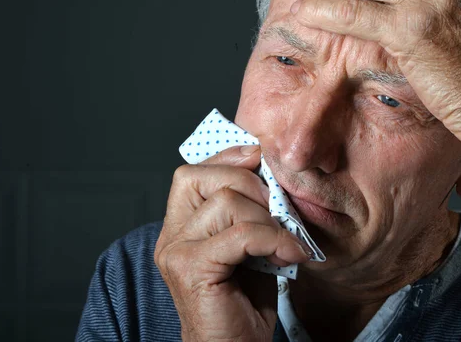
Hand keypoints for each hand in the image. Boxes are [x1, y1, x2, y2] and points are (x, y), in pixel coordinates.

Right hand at [154, 145, 310, 341]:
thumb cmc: (244, 302)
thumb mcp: (248, 246)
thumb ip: (249, 211)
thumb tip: (270, 174)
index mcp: (180, 225)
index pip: (193, 172)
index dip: (229, 158)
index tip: (261, 159)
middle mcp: (171, 235)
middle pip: (203, 177)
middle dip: (251, 185)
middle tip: (278, 211)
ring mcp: (177, 251)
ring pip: (226, 201)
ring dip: (267, 219)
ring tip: (283, 244)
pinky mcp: (191, 268)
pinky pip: (240, 234)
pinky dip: (273, 240)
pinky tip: (289, 255)